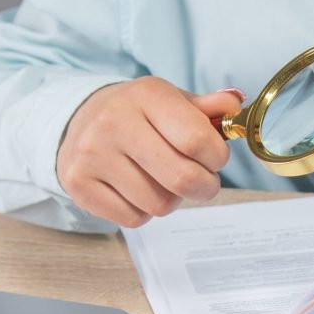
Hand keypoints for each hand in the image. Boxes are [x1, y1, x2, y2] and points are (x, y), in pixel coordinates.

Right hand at [57, 78, 244, 226]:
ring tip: (162, 181)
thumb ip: (207, 108)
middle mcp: (113, 121)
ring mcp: (92, 154)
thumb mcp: (172, 102)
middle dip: (205, 187)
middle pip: (182, 179)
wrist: (79, 120)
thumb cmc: (139, 115)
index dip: (217, 158)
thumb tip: (235, 103)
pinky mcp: (78, 184)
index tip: (214, 159)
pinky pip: (133, 218)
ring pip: (159, 204)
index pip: (198, 140)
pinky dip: (144, 212)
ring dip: (172, 200)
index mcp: (146, 94)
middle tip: (203, 182)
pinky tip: (137, 190)